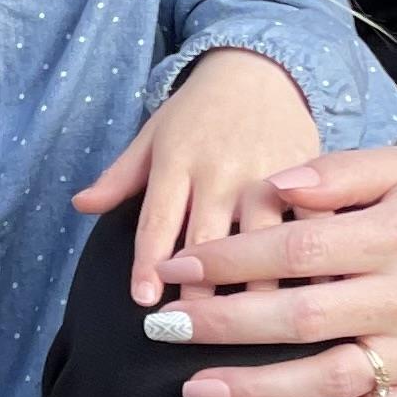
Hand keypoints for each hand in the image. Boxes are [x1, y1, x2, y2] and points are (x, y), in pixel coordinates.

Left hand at [72, 50, 323, 304]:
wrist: (262, 66)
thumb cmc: (199, 111)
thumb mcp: (154, 135)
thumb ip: (120, 177)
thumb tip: (80, 206)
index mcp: (177, 160)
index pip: (158, 220)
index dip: (150, 262)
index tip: (145, 301)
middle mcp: (221, 170)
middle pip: (208, 238)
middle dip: (200, 286)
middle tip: (192, 329)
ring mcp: (268, 174)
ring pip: (261, 239)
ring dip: (255, 284)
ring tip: (251, 326)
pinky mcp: (309, 175)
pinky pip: (313, 223)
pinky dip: (315, 260)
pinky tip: (316, 295)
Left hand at [143, 144, 396, 396]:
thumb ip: (337, 173)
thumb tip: (273, 187)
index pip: (298, 252)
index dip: (230, 261)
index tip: (175, 265)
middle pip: (302, 319)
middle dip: (223, 325)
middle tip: (161, 329)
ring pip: (329, 379)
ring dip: (256, 389)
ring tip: (193, 389)